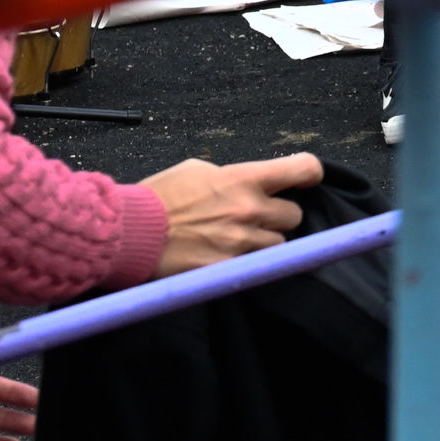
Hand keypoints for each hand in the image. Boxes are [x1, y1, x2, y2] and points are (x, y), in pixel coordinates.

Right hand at [142, 152, 323, 276]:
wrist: (128, 233)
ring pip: (278, 246)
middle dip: (278, 216)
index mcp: (243, 179)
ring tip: (236, 241)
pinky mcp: (228, 271)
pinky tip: (225, 259)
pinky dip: (246, 265)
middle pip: (294, 215)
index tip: (307, 180)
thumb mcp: (198, 170)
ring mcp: (241, 244)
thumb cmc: (158, 198)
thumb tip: (251, 183)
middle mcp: (250, 211)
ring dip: (264, 244)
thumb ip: (232, 178)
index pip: (303, 169)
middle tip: (256, 218)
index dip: (311, 174)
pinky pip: (254, 269)